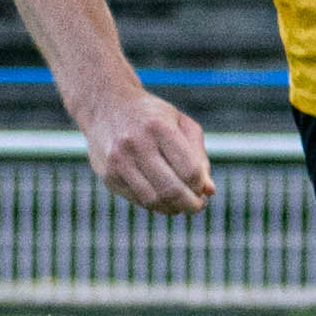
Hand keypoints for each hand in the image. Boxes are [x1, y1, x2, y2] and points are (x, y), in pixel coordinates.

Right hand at [80, 83, 215, 216]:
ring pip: (153, 200)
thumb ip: (198, 156)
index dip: (201, 186)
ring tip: (181, 206)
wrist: (106, 105)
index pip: (189, 170)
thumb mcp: (181, 124)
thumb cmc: (152, 117)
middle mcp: (136, 145)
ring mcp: (119, 162)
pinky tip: (162, 199)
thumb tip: (209, 191)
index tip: (204, 190)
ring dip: (173, 209)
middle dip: (191, 204)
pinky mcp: (109, 176)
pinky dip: (154, 205)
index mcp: (159, 128)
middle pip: (171, 189)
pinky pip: (137, 200)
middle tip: (198, 207)